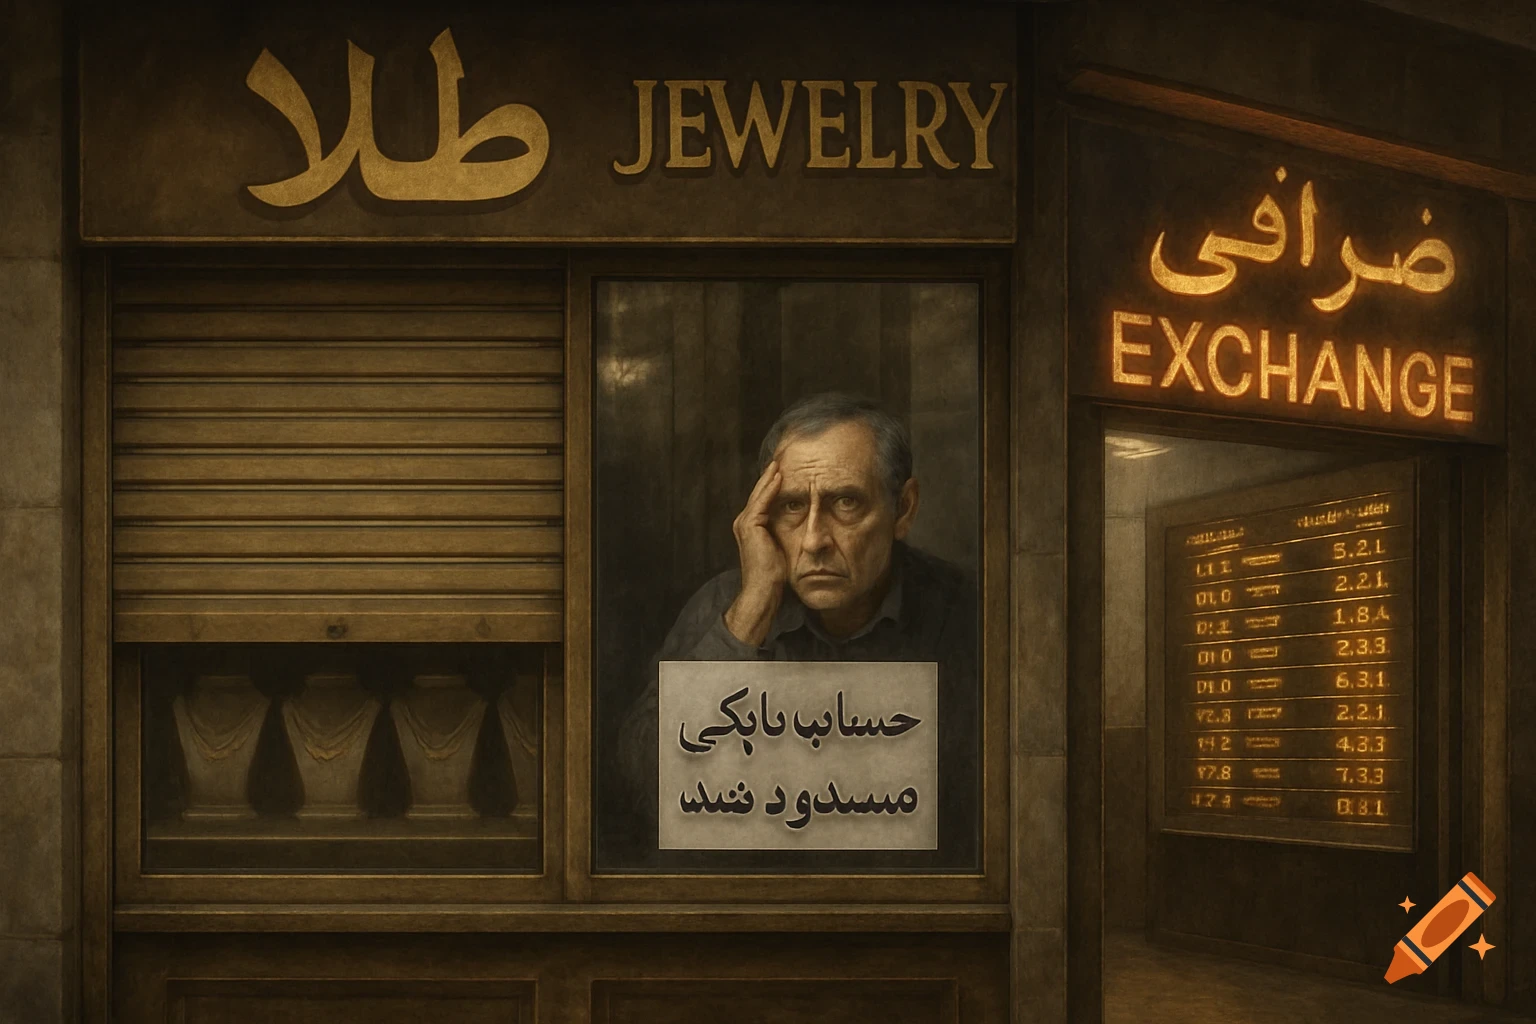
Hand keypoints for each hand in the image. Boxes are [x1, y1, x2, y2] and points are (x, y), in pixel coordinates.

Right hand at [724, 461, 786, 646]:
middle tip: (781, 459)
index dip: (773, 485)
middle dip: (770, 476)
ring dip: (770, 477)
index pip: (763, 499)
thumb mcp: (782, 548)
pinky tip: (780, 477)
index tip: (785, 471)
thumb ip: (785, 533)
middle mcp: (744, 522)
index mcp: (751, 527)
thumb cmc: (775, 576)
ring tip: (780, 462)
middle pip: (760, 492)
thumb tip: (803, 525)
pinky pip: (762, 501)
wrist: (763, 590)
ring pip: (760, 493)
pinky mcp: (749, 525)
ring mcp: (745, 523)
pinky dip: (770, 488)